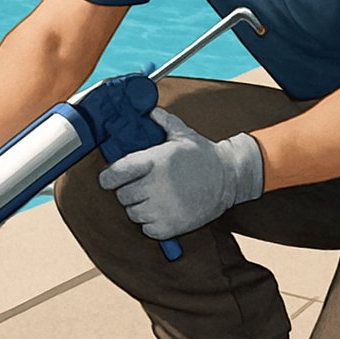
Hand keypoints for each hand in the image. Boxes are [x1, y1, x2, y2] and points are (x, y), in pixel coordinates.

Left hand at [99, 108, 264, 241]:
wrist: (230, 177)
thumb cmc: (204, 155)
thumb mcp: (182, 133)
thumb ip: (162, 120)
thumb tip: (148, 109)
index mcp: (154, 162)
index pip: (115, 174)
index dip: (108, 178)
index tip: (109, 179)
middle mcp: (156, 186)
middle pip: (122, 196)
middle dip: (128, 191)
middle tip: (141, 186)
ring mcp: (163, 208)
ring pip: (133, 213)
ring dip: (139, 207)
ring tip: (154, 197)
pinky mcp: (171, 227)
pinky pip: (146, 229)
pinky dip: (151, 223)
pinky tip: (162, 211)